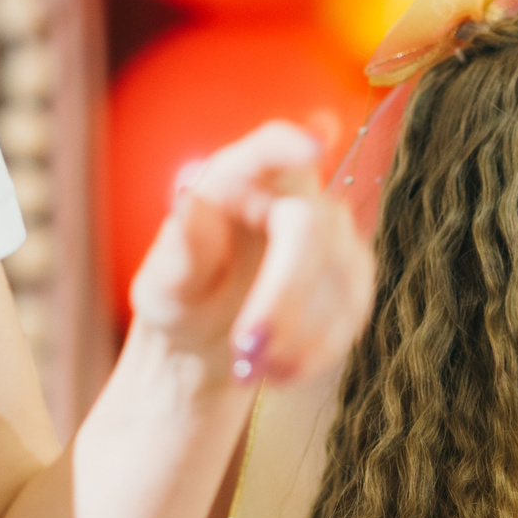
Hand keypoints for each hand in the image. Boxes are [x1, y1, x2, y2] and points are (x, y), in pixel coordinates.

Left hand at [126, 121, 375, 387]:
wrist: (210, 343)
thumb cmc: (182, 300)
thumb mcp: (164, 284)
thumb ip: (180, 248)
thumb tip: (188, 200)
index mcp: (237, 179)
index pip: (270, 146)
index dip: (294, 144)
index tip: (314, 151)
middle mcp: (292, 196)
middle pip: (312, 228)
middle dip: (284, 295)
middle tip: (247, 348)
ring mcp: (332, 235)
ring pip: (340, 276)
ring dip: (301, 334)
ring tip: (253, 371)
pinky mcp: (352, 277)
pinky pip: (353, 311)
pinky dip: (318, 349)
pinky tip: (283, 373)